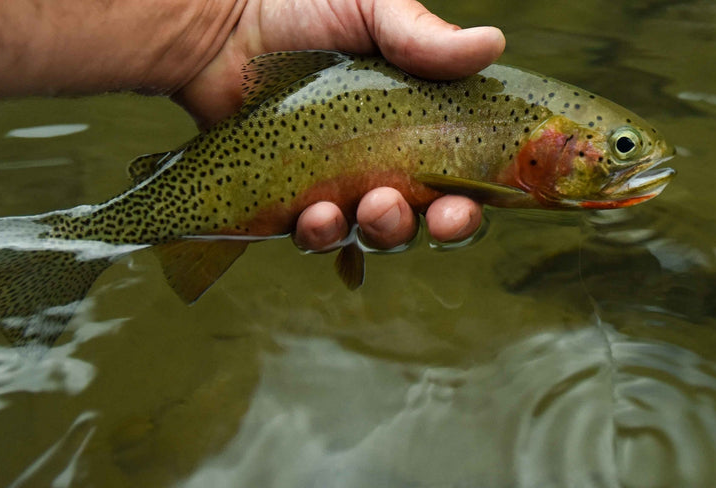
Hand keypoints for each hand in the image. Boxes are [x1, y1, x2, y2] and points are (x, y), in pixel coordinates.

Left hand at [174, 0, 502, 250]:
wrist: (223, 25)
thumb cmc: (299, 8)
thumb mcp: (372, 9)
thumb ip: (425, 36)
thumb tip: (492, 44)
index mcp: (415, 124)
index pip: (459, 175)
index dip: (471, 199)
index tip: (470, 202)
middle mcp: (383, 164)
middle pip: (428, 216)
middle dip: (441, 227)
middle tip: (437, 215)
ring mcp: (337, 186)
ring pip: (374, 234)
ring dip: (384, 231)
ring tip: (374, 206)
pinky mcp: (291, 202)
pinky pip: (314, 236)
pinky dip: (321, 234)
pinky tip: (317, 214)